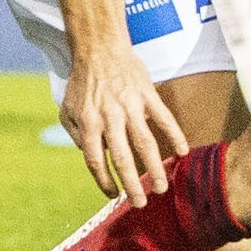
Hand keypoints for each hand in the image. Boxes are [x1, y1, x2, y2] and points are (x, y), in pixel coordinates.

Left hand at [57, 36, 188, 208]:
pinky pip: (164, 118)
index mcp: (89, 122)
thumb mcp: (67, 110)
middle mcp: (110, 117)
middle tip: (141, 203)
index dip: (103, 181)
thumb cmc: (82, 82)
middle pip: (122, 158)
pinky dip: (174, 135)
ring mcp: (131, 105)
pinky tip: (183, 152)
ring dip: (155, 168)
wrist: (99, 48)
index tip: (112, 195)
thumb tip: (89, 156)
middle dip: (132, 184)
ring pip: (145, 143)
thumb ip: (75, 135)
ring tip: (162, 187)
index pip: (95, 160)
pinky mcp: (147, 95)